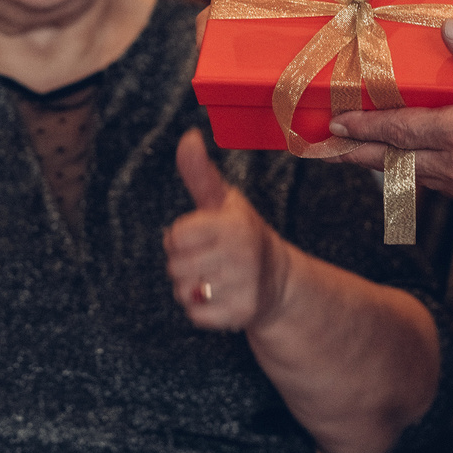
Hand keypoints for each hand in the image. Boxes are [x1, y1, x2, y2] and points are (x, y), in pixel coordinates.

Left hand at [165, 130, 292, 332]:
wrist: (277, 280)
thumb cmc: (241, 234)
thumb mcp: (223, 200)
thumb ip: (200, 172)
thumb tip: (188, 136)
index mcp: (234, 225)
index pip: (176, 236)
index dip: (180, 237)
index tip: (199, 236)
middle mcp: (242, 255)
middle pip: (175, 267)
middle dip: (183, 264)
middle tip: (208, 258)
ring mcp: (244, 286)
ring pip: (183, 292)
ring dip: (191, 287)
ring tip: (214, 277)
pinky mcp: (242, 314)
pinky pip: (195, 316)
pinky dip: (201, 310)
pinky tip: (219, 297)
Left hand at [327, 22, 452, 213]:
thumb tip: (446, 29)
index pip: (399, 131)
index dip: (362, 127)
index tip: (335, 122)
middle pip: (390, 163)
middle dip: (351, 156)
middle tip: (319, 151)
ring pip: (410, 177)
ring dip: (379, 164)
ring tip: (352, 153)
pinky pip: (434, 185)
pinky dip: (411, 173)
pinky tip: (406, 162)